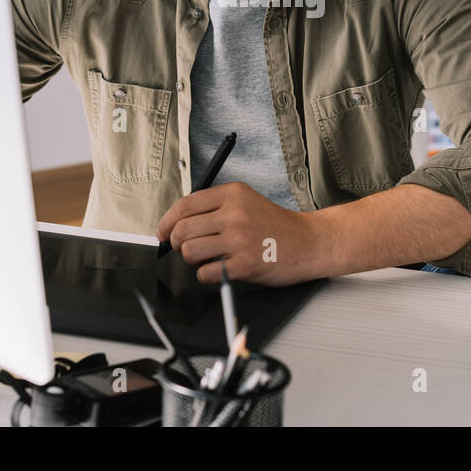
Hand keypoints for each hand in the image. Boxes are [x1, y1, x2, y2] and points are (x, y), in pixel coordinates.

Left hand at [155, 182, 322, 285]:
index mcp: (232, 194)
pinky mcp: (244, 264)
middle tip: (182, 248)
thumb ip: (215, 208)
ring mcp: (239, 239)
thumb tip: (176, 223)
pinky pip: (206, 273)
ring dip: (192, 259)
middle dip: (175, 242)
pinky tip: (218, 270)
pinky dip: (206, 275)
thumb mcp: (246, 202)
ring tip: (206, 258)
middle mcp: (235, 214)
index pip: (185, 205)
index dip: (166, 221)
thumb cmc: (275, 226)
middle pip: (182, 229)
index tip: (163, 232)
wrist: (308, 242)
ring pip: (190, 251)